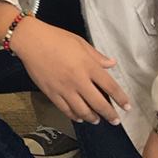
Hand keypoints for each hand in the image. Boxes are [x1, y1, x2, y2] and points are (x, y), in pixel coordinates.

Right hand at [9, 18, 130, 124]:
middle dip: (110, 115)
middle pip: (99, 103)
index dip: (121, 99)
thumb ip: (96, 56)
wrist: (30, 40)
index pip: (110, 87)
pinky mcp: (51, 93)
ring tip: (97, 120)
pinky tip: (79, 117)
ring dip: (93, 118)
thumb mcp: (80, 42)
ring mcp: (64, 88)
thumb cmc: (55, 38)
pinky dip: (74, 116)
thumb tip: (111, 63)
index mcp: (88, 66)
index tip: (127, 106)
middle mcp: (78, 80)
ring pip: (83, 111)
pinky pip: (66, 109)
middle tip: (115, 120)